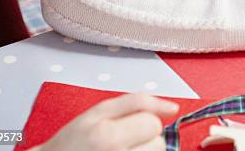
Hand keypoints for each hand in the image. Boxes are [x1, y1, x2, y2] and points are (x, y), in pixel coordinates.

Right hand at [36, 93, 178, 150]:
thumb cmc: (72, 143)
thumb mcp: (98, 112)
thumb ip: (138, 102)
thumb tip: (172, 108)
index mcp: (107, 135)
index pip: (153, 123)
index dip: (143, 122)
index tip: (128, 126)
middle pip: (158, 143)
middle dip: (145, 139)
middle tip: (122, 141)